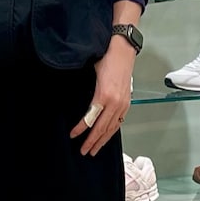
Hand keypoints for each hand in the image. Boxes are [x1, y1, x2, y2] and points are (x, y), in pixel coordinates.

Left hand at [70, 38, 134, 155]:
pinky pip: (119, 121)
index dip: (81, 129)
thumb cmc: (106, 57)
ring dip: (102, 140)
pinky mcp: (127, 102)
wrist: (123, 49)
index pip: (90, 119)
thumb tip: (79, 104)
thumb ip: (87, 91)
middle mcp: (115, 102)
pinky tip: (106, 136)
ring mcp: (122, 103)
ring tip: (94, 149)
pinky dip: (112, 131)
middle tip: (84, 151)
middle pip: (101, 128)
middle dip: (92, 141)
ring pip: (111, 128)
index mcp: (104, 95)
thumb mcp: (92, 73)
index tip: (72, 135)